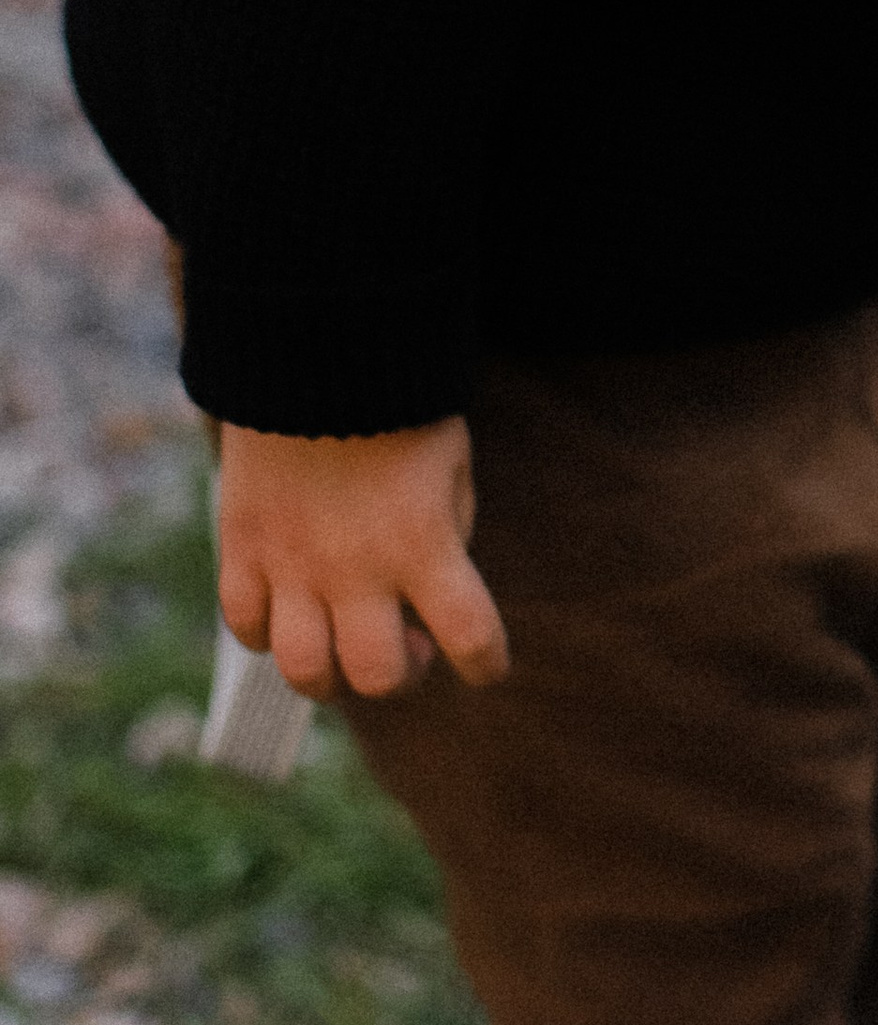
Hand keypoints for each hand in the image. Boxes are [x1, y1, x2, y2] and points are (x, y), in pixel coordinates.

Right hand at [215, 415, 509, 699]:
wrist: (314, 348)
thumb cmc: (399, 409)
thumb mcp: (451, 467)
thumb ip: (446, 538)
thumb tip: (428, 604)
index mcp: (424, 543)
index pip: (471, 637)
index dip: (487, 663)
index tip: (485, 663)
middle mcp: (357, 567)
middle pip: (378, 676)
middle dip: (401, 673)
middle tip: (406, 640)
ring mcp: (293, 563)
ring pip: (305, 670)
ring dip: (331, 674)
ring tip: (342, 642)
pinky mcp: (243, 547)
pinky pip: (246, 626)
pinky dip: (267, 633)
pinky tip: (288, 608)